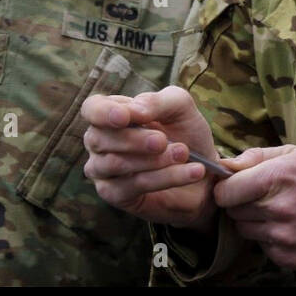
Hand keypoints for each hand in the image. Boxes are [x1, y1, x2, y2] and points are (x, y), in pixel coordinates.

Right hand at [81, 86, 219, 229]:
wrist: (204, 170)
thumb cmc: (185, 132)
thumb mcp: (180, 107)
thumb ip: (158, 102)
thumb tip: (134, 111)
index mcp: (111, 113)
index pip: (92, 109)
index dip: (104, 113)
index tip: (125, 117)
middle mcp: (100, 141)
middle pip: (100, 138)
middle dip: (135, 139)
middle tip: (163, 141)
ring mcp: (102, 170)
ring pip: (116, 163)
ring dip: (154, 160)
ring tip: (183, 154)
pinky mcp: (115, 194)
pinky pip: (133, 185)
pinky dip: (166, 177)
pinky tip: (191, 172)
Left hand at [213, 145, 295, 270]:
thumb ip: (257, 155)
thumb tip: (224, 164)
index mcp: (277, 177)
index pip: (225, 191)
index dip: (226, 188)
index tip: (235, 187)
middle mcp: (277, 208)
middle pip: (232, 211)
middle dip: (241, 203)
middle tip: (262, 198)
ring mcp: (281, 236)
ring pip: (243, 229)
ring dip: (253, 221)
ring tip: (277, 212)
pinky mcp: (285, 256)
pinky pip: (260, 246)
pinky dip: (268, 238)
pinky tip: (287, 228)